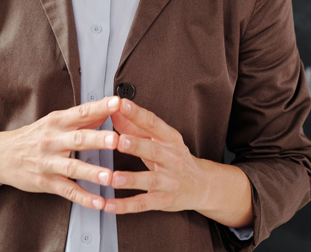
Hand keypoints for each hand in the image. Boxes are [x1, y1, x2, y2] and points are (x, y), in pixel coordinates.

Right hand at [0, 96, 120, 209]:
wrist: (0, 155)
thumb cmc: (30, 137)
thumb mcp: (52, 122)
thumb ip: (79, 118)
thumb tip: (105, 110)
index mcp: (56, 122)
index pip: (80, 112)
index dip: (99, 108)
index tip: (116, 103)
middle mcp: (52, 141)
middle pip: (78, 139)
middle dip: (98, 139)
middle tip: (116, 140)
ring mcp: (48, 163)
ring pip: (73, 167)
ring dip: (92, 172)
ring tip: (109, 176)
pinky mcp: (46, 182)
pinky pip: (67, 191)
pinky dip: (84, 198)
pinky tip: (98, 202)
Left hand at [103, 99, 204, 214]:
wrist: (201, 185)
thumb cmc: (174, 158)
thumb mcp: (159, 139)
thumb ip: (134, 125)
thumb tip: (114, 110)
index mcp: (169, 139)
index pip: (153, 123)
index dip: (137, 113)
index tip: (122, 104)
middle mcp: (171, 158)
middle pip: (153, 150)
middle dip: (136, 145)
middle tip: (119, 140)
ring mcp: (169, 181)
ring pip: (149, 180)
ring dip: (131, 178)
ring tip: (114, 177)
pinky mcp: (163, 200)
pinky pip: (143, 203)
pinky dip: (125, 206)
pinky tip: (109, 205)